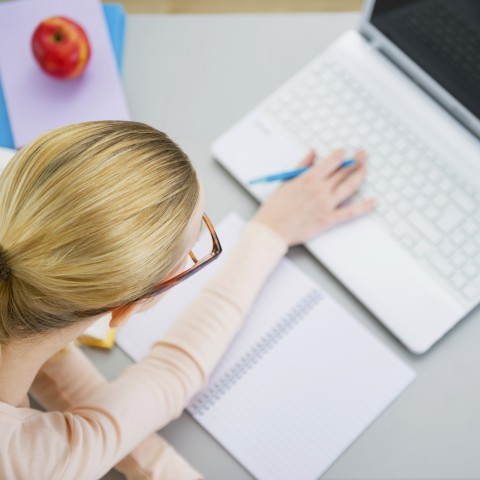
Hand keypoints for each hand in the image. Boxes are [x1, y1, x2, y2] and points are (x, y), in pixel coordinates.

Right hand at [252, 149, 375, 245]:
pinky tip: (373, 201)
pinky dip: (364, 207)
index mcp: (309, 178)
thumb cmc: (275, 207)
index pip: (331, 161)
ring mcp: (326, 205)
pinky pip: (351, 212)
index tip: (344, 152)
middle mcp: (320, 189)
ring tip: (366, 169)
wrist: (272, 229)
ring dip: (360, 176)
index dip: (340, 154)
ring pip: (350, 187)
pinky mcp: (328, 219)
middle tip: (363, 155)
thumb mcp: (286, 181)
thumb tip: (312, 152)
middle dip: (355, 161)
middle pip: (343, 171)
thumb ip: (301, 165)